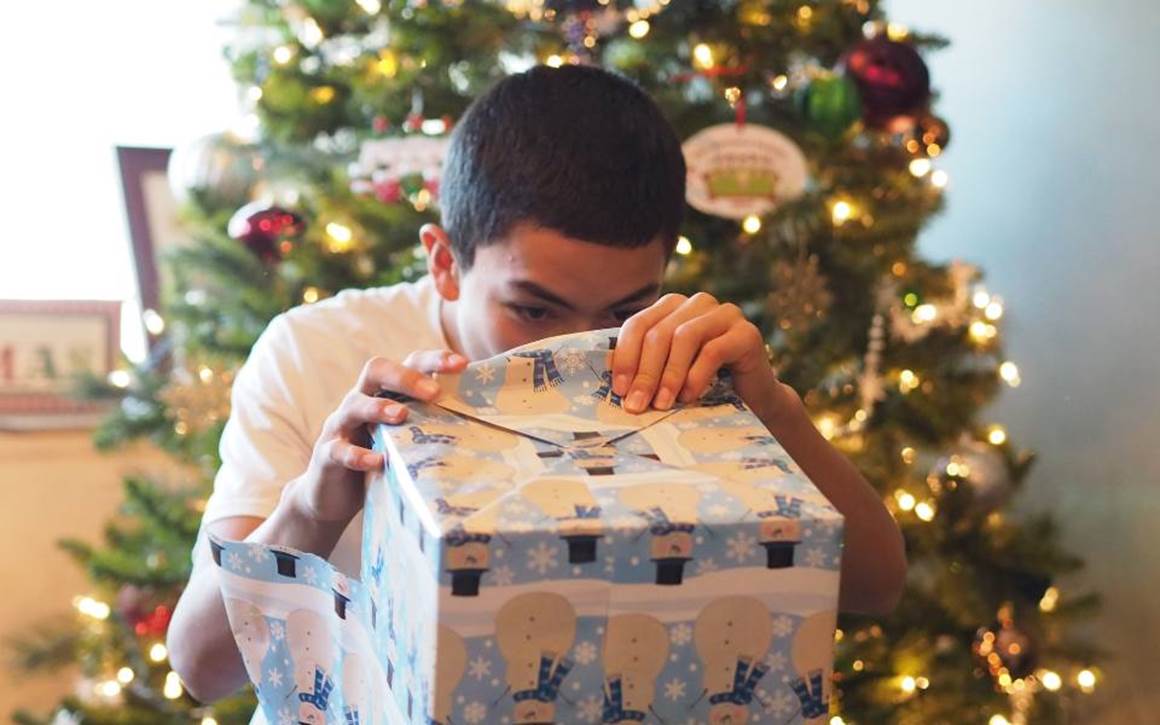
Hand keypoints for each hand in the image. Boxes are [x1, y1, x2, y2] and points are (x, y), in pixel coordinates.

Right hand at [287, 350, 467, 523]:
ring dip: (379, 407)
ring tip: (402, 415)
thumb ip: (431, 428)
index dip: (433, 359)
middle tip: (434, 392)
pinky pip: (339, 450)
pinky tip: (378, 461)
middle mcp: (360, 400)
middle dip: (406, 377)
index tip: (463, 364)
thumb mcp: (406, 441)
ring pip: (354, 404)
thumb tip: (484, 428)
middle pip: (376, 370)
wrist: (332, 497)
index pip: (408, 363)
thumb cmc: (381, 461)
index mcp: (384, 392)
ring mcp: (340, 426)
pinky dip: (358, 454)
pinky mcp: (327, 455)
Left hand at [610, 292, 791, 424]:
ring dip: (669, 375)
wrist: (753, 399)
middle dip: (644, 372)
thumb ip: (643, 365)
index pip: (638, 324)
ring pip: (684, 337)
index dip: (625, 357)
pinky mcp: (746, 332)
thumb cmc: (703, 386)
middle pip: (659, 332)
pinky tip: (689, 396)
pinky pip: (713, 350)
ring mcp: (725, 313)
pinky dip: (696, 376)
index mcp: (672, 306)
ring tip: (662, 404)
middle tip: (636, 405)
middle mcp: (697, 303)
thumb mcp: (667, 373)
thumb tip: (607, 373)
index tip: (619, 390)